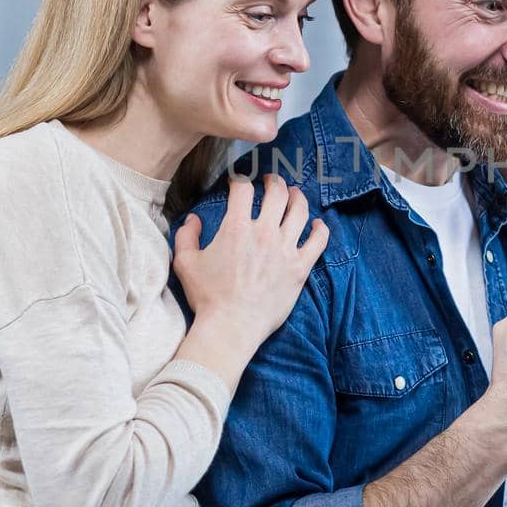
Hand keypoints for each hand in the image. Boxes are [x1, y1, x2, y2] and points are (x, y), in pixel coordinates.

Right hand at [173, 175, 328, 358]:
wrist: (231, 326)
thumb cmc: (207, 296)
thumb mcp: (185, 262)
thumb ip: (186, 235)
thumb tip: (194, 219)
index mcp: (236, 227)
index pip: (243, 189)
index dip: (240, 180)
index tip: (239, 181)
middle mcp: (264, 232)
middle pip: (277, 193)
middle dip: (274, 181)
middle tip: (271, 180)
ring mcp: (285, 249)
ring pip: (299, 211)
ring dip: (298, 197)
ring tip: (295, 193)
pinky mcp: (300, 267)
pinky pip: (318, 241)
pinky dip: (320, 228)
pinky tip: (317, 223)